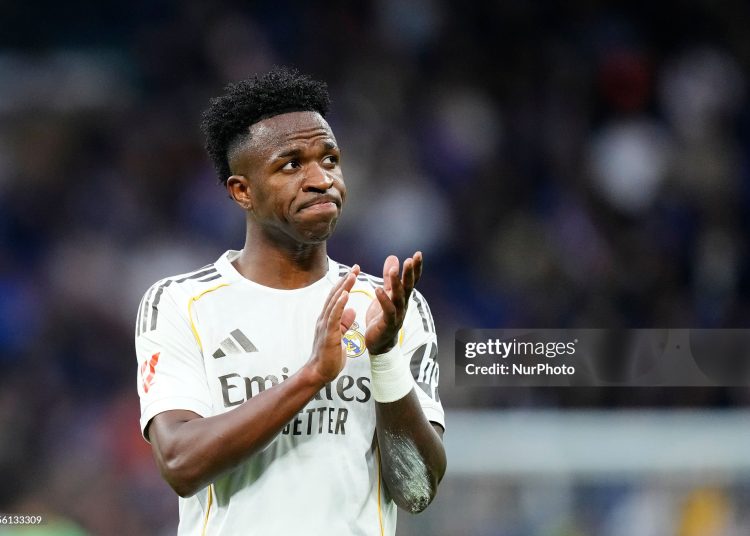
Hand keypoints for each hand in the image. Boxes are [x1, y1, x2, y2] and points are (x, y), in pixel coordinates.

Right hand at [307, 266, 358, 383]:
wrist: (320, 372)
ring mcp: (325, 325)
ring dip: (343, 288)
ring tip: (352, 276)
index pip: (336, 297)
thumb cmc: (329, 356)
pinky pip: (334, 316)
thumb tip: (351, 310)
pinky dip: (339, 304)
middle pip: (335, 295)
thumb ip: (344, 322)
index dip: (345, 284)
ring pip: (334, 302)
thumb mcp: (339, 336)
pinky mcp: (328, 333)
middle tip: (356, 267)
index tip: (354, 273)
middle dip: (346, 280)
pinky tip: (345, 295)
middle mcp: (324, 319)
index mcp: (327, 319)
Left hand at [365, 252, 422, 354]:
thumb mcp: (385, 293)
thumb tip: (393, 257)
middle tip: (410, 259)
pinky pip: (387, 310)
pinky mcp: (388, 323)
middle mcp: (403, 304)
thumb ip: (389, 277)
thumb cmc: (382, 317)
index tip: (418, 254)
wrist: (379, 343)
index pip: (411, 280)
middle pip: (408, 287)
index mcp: (402, 297)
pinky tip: (378, 290)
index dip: (415, 268)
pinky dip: (383, 300)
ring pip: (399, 297)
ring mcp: (397, 314)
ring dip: (397, 283)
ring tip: (394, 270)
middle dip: (410, 273)